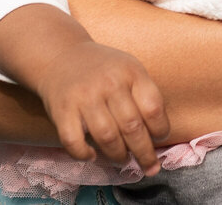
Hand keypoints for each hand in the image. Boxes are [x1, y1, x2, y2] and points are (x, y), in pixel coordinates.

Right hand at [30, 41, 169, 171]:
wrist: (61, 55)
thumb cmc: (103, 68)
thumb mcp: (129, 68)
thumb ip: (143, 95)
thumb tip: (158, 135)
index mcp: (131, 72)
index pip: (153, 108)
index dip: (161, 129)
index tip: (160, 139)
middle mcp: (109, 83)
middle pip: (132, 128)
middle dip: (145, 153)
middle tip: (149, 166)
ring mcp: (85, 97)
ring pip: (107, 138)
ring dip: (118, 155)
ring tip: (122, 159)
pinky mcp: (62, 110)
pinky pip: (74, 142)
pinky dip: (84, 154)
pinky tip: (92, 155)